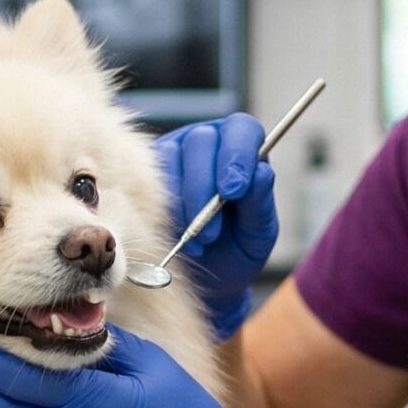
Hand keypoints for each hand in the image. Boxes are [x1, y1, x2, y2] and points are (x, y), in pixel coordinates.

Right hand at [151, 114, 277, 338]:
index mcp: (243, 149)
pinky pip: (147, 179)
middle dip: (205, 186)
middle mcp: (208, 143)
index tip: (234, 191)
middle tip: (211, 233)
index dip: (237, 154)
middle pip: (202, 140)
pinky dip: (162, 209)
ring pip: (172, 157)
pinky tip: (175, 235)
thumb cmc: (237, 249)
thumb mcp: (257, 235)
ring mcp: (175, 154)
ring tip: (197, 243)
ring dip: (184, 203)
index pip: (242, 129)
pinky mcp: (146, 174)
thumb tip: (261, 172)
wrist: (205, 278)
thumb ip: (259, 204)